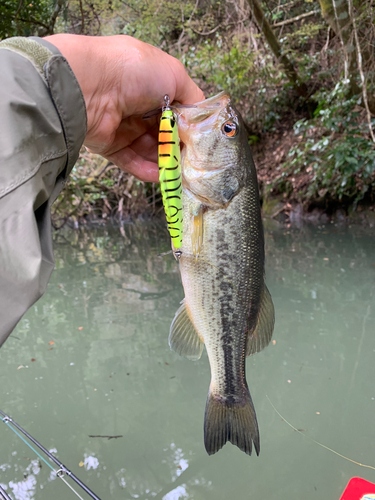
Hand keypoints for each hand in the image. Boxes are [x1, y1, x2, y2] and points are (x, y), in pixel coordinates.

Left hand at [44, 34, 203, 181]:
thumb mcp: (174, 75)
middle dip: (179, 148)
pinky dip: (147, 170)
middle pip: (164, 133)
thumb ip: (193, 97)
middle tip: (193, 162)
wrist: (90, 85)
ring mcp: (123, 127)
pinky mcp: (109, 145)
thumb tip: (201, 119)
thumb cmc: (133, 72)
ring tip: (180, 173)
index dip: (188, 126)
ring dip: (165, 162)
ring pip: (149, 150)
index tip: (201, 142)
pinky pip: (131, 161)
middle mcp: (137, 105)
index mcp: (152, 85)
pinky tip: (162, 177)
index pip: (176, 111)